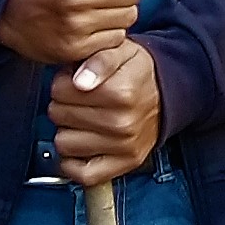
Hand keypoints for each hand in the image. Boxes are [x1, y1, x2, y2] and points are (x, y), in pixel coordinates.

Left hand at [52, 38, 164, 184]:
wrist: (166, 96)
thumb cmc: (137, 73)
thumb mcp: (120, 51)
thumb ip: (99, 59)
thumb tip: (79, 81)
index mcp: (120, 92)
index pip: (59, 90)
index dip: (61, 82)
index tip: (74, 82)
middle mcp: (122, 122)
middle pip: (58, 115)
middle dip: (64, 105)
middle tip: (81, 101)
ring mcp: (123, 147)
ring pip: (63, 143)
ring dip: (68, 132)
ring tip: (84, 121)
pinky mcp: (123, 165)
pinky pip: (81, 173)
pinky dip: (75, 162)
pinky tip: (83, 144)